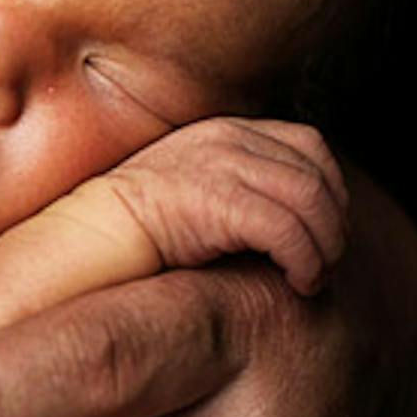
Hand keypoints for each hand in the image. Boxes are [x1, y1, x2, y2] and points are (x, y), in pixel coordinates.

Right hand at [67, 118, 347, 296]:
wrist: (82, 245)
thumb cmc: (137, 240)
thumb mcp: (195, 199)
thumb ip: (240, 196)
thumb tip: (292, 227)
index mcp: (225, 133)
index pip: (310, 146)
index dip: (332, 192)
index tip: (325, 235)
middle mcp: (226, 139)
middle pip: (317, 171)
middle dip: (333, 223)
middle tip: (326, 264)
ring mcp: (219, 165)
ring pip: (310, 199)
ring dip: (324, 246)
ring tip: (314, 278)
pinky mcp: (213, 201)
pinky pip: (286, 227)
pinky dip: (304, 259)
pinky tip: (299, 283)